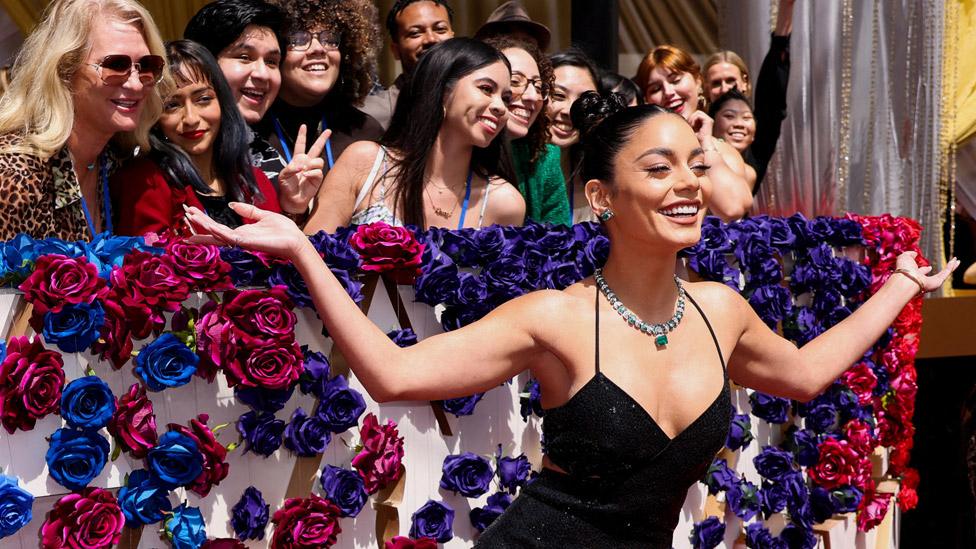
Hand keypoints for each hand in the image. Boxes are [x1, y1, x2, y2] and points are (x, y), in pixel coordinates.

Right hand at [184, 204, 310, 260]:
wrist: (295, 240)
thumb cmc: (283, 231)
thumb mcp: (263, 215)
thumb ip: (247, 210)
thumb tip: (232, 204)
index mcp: (241, 232)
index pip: (218, 227)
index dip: (204, 221)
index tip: (191, 212)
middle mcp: (238, 238)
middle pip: (213, 231)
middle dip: (199, 223)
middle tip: (185, 213)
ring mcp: (241, 241)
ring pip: (217, 233)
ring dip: (204, 226)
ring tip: (191, 217)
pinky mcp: (247, 242)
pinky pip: (229, 237)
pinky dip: (218, 232)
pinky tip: (210, 226)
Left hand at [277, 124, 329, 213]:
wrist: (292, 199)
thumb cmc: (286, 187)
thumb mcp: (283, 175)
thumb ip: (291, 167)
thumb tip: (302, 164)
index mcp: (297, 160)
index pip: (300, 145)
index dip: (302, 136)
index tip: (303, 126)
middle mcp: (307, 163)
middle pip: (316, 148)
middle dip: (322, 139)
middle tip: (329, 130)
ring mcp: (313, 170)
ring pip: (318, 160)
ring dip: (311, 164)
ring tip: (304, 170)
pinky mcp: (318, 178)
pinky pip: (318, 171)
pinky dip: (312, 172)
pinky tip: (306, 176)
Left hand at [687, 110, 715, 149]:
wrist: (702, 143)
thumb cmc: (697, 138)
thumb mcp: (692, 129)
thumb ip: (690, 123)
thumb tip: (683, 118)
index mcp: (705, 121)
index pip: (697, 114)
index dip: (691, 118)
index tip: (689, 124)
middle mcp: (708, 119)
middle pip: (697, 112)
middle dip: (691, 117)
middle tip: (689, 124)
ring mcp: (709, 120)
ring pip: (698, 112)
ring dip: (692, 118)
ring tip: (691, 125)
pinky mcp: (708, 121)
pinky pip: (699, 115)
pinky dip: (694, 119)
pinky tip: (693, 125)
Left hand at [894, 251, 959, 292]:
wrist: (907, 279)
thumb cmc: (903, 269)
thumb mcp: (904, 257)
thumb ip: (909, 254)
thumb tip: (915, 253)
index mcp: (914, 276)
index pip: (921, 273)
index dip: (925, 270)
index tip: (929, 267)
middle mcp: (923, 281)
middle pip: (935, 276)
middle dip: (941, 270)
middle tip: (949, 264)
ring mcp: (931, 283)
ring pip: (943, 274)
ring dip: (951, 267)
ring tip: (957, 261)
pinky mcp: (937, 283)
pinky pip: (946, 273)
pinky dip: (951, 267)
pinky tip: (956, 261)